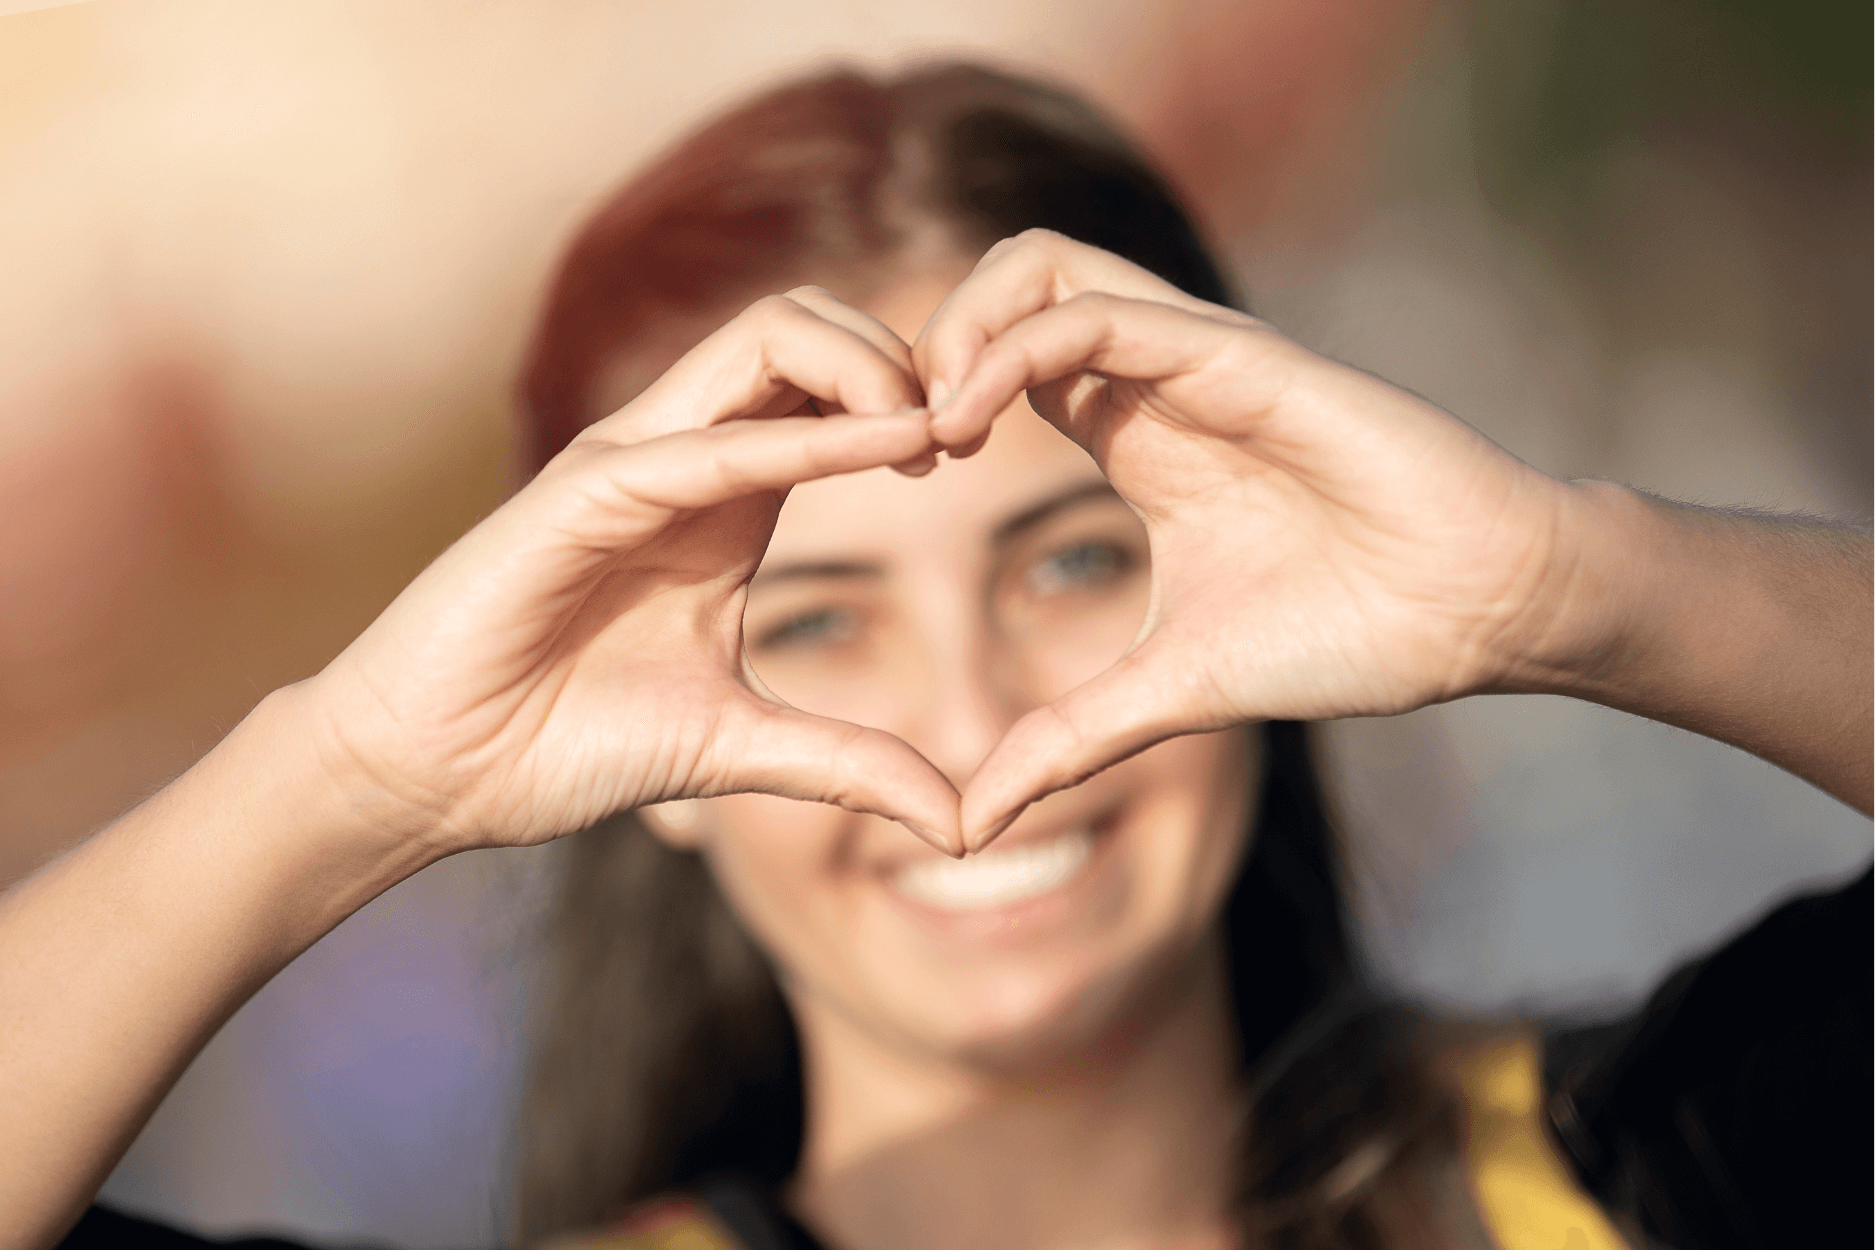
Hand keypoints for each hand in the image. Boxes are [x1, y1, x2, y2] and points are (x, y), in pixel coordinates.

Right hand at [303, 289, 961, 854]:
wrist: (434, 775)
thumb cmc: (561, 744)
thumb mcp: (738, 750)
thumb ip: (849, 765)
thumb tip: (961, 825)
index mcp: (725, 497)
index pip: (828, 384)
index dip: (911, 396)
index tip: (974, 452)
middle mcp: (684, 458)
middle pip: (804, 327)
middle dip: (901, 352)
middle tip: (965, 426)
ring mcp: (631, 464)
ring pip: (762, 340)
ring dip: (865, 366)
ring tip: (934, 428)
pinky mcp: (578, 495)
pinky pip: (706, 442)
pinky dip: (803, 438)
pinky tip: (887, 450)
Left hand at [915, 231, 1593, 847]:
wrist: (1480, 612)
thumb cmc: (1348, 634)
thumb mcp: (1169, 693)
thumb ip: (1066, 743)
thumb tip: (971, 828)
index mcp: (1135, 436)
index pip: (1003, 362)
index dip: (930, 400)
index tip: (889, 479)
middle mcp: (1156, 381)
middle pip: (1009, 286)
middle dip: (924, 341)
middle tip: (888, 438)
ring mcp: (1195, 358)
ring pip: (1042, 267)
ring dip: (957, 327)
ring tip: (922, 422)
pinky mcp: (1238, 356)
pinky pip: (1100, 312)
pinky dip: (1013, 347)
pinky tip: (966, 418)